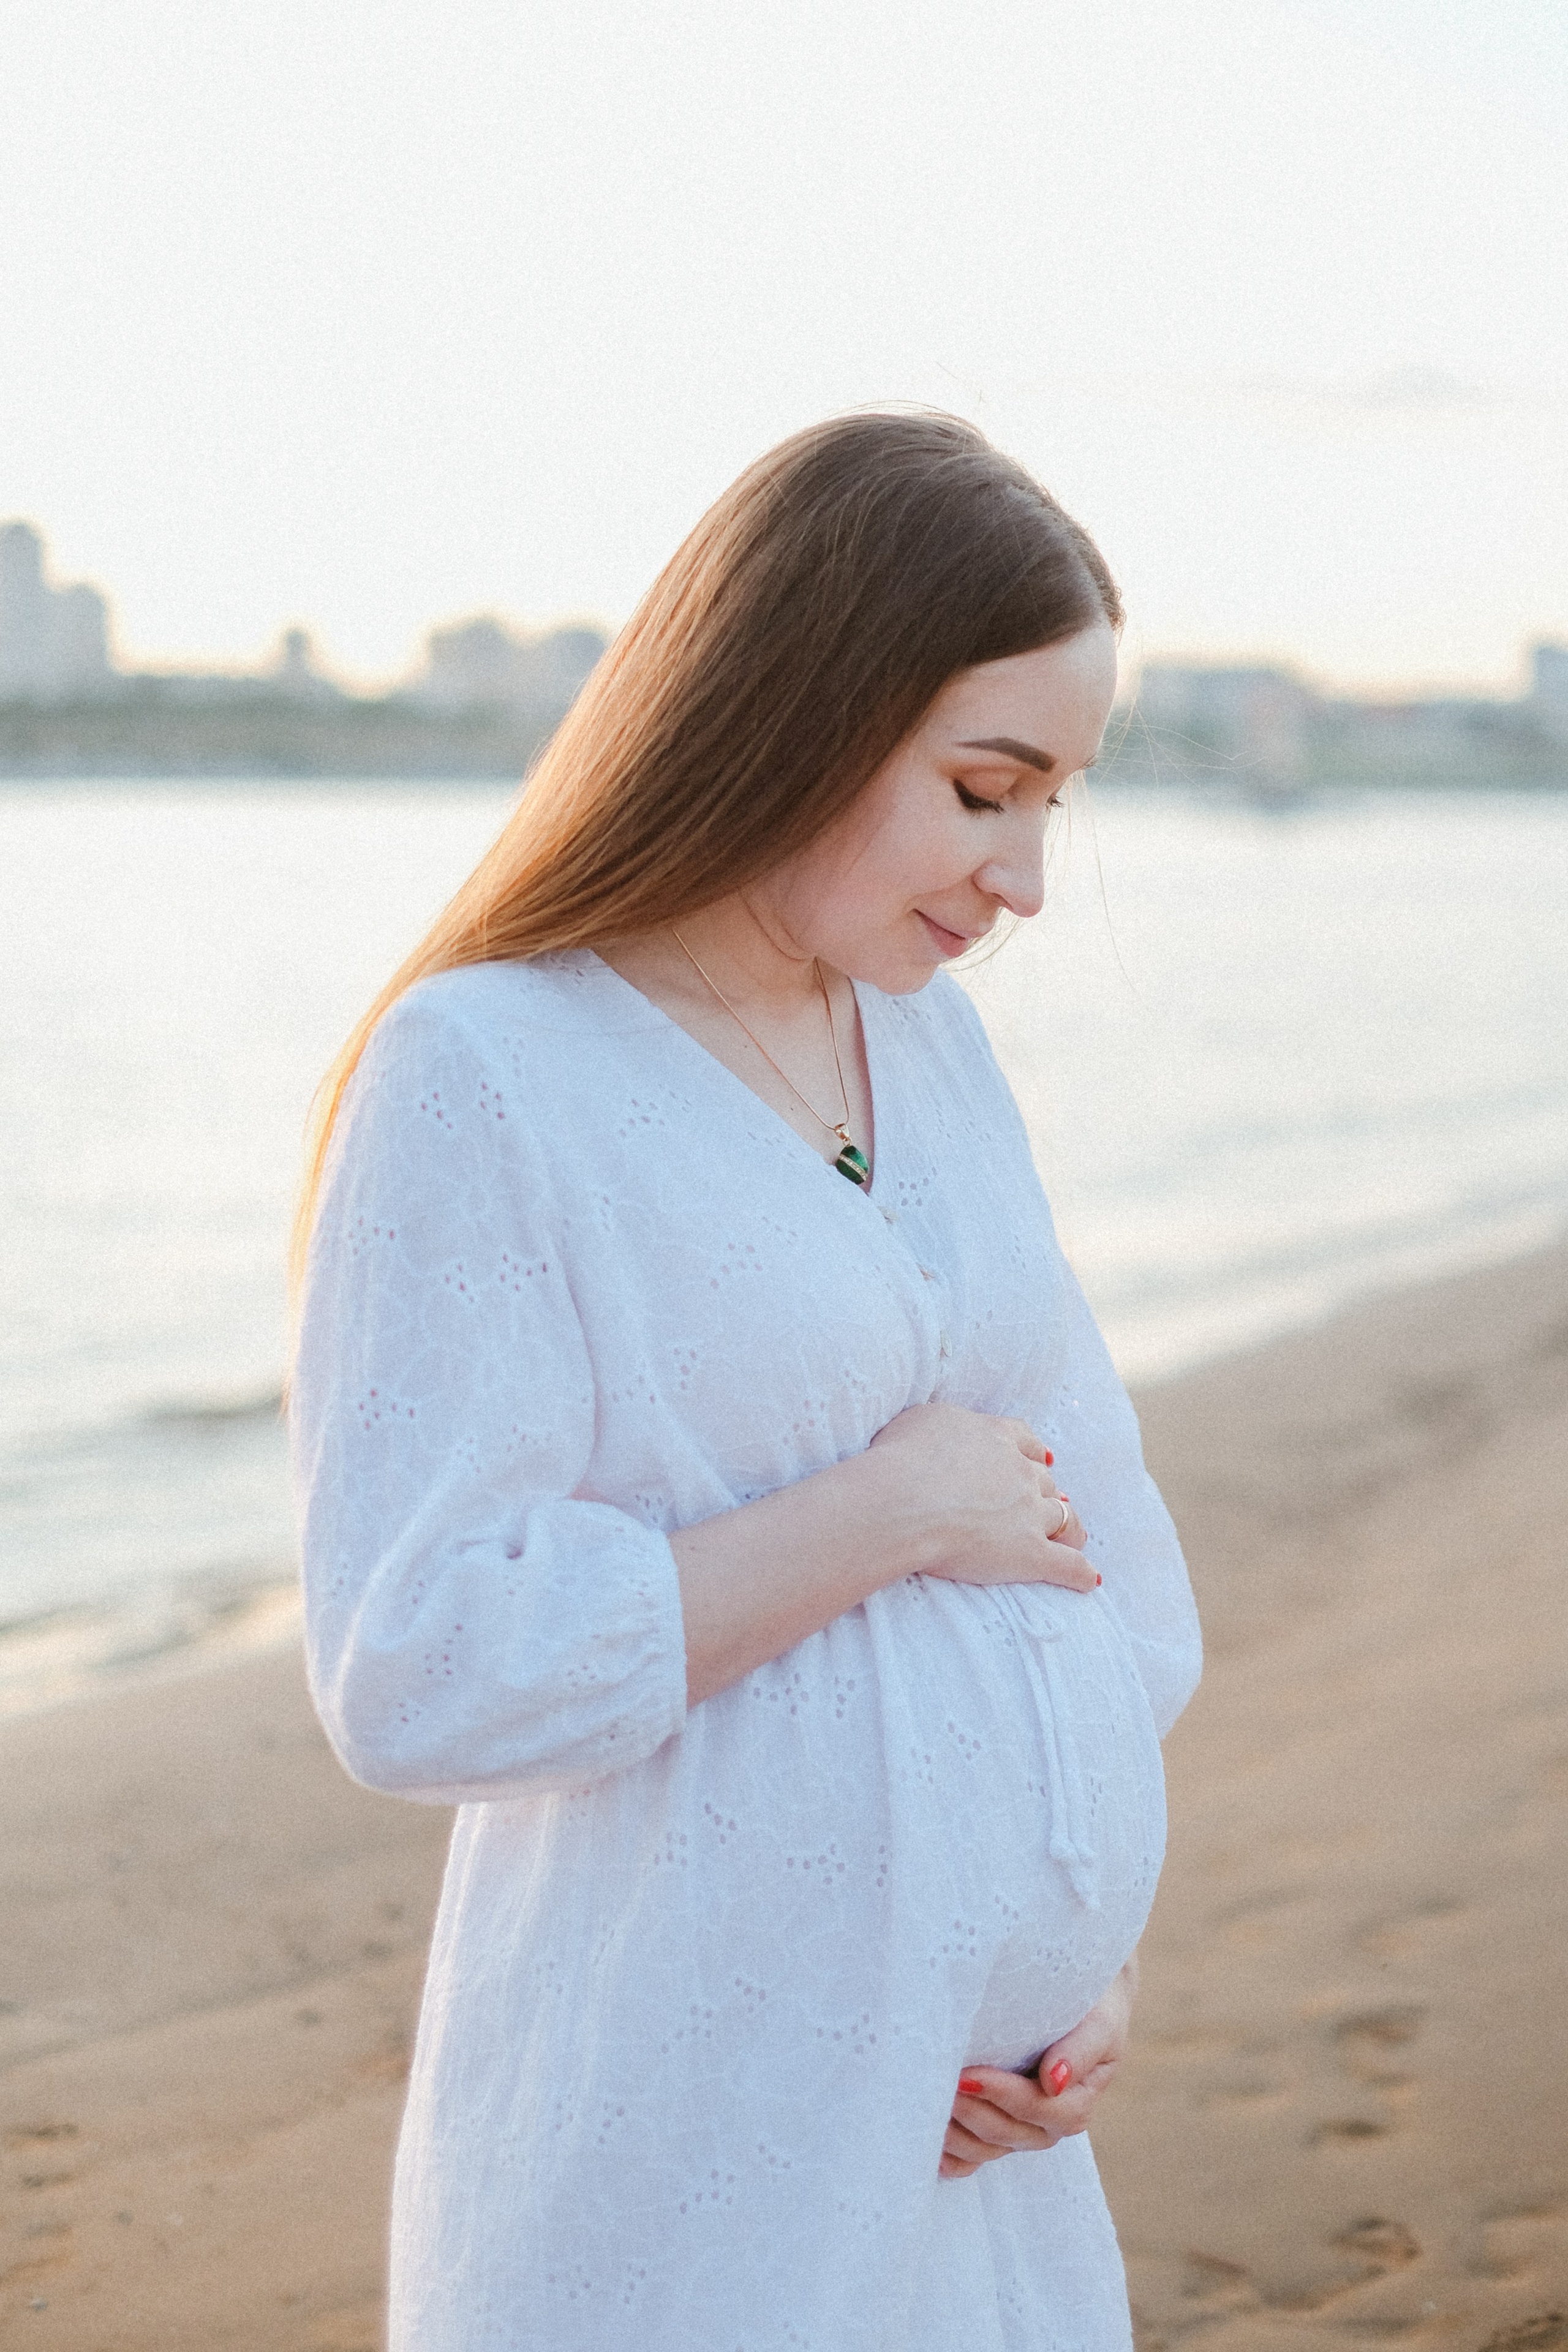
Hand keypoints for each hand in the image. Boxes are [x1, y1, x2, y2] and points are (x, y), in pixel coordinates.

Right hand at [868, 1403, 1094, 1593]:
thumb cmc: (903, 1459)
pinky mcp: (1030, 1554)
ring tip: (1073, 1537)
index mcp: (996, 1438)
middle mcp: (1019, 1473)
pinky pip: (1067, 1565)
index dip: (1034, 1452)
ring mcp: (1029, 1513)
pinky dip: (1081, 1573)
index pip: (1025, 1442)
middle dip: (1046, 1491)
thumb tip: (954, 1433)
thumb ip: (951, 1424)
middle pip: (1044, 1481)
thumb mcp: (924, 1420)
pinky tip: (1089, 1581)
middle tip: (1047, 1502)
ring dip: (1068, 1526)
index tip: (1043, 1458)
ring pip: (1062, 1518)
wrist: (904, 1502)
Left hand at [940, 1957, 1137, 2179]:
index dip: (1003, 2095)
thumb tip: (1055, 2081)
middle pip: (1009, 2131)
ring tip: (931, 2109)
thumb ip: (1081, 2050)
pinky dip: (958, 2158)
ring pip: (990, 2148)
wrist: (1085, 2004)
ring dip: (959, 2134)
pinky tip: (937, 2152)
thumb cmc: (1092, 2009)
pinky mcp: (1003, 2128)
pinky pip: (979, 2157)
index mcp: (1077, 2101)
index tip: (969, 2075)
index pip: (1039, 2108)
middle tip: (942, 2086)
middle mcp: (1051, 2123)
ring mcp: (1025, 2131)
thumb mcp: (1099, 2023)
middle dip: (973, 2111)